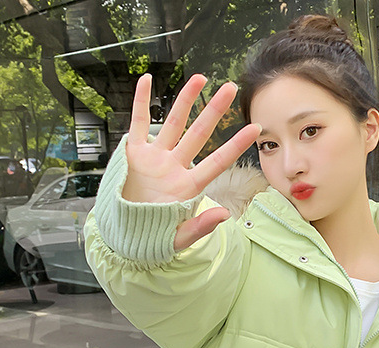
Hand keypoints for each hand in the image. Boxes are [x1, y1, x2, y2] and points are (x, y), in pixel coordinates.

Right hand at [122, 72, 260, 250]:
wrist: (123, 235)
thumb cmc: (153, 238)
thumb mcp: (178, 237)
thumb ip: (200, 227)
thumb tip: (224, 215)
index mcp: (188, 187)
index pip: (217, 162)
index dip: (235, 145)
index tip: (254, 128)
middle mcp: (175, 167)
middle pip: (198, 134)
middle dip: (214, 111)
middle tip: (230, 88)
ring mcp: (155, 158)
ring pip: (173, 123)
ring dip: (185, 101)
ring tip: (199, 78)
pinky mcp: (134, 154)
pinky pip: (138, 123)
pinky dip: (141, 101)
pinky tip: (146, 80)